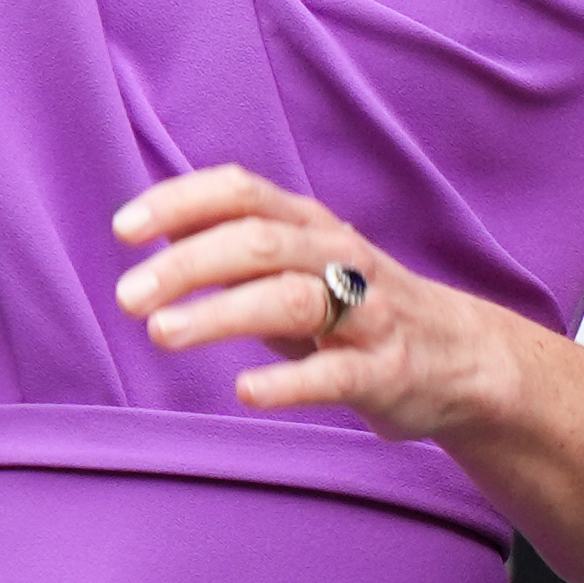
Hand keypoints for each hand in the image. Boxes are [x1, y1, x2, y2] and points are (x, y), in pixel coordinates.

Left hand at [112, 164, 518, 443]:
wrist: (460, 357)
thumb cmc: (356, 307)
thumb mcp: (297, 267)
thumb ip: (234, 251)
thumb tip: (151, 238)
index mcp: (311, 224)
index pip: (241, 191)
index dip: (181, 202)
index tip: (123, 229)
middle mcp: (340, 256)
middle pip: (259, 242)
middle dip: (187, 264)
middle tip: (128, 296)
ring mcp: (368, 313)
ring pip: (292, 299)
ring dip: (221, 313)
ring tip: (162, 333)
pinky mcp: (386, 371)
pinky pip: (335, 373)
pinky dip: (288, 381)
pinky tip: (244, 391)